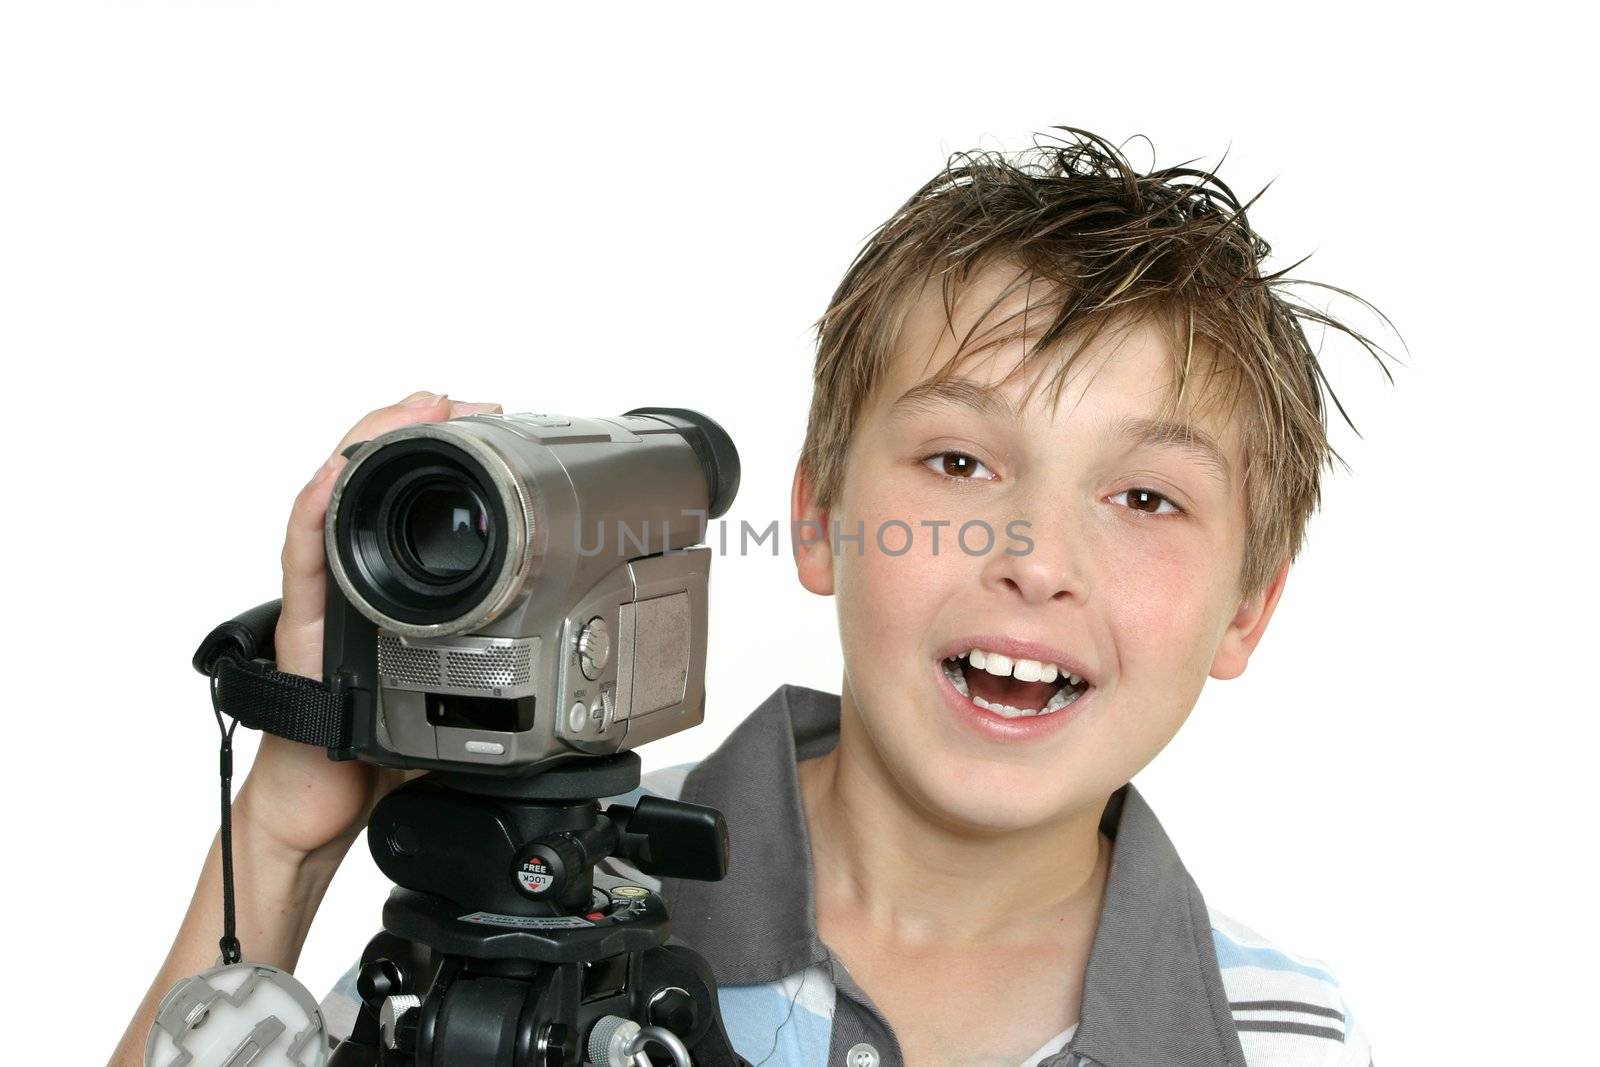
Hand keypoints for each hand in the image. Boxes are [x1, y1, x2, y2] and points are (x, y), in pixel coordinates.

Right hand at [237, 390, 502, 857]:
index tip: (489, 416)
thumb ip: (511, 650)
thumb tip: (584, 637)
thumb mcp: (471, 684)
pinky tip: (333, 478)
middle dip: (411, 430)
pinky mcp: (301, 625)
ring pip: (335, 501)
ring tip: (407, 413)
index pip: (414, 497)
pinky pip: (302, 558)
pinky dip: (316, 512)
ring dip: (367, 448)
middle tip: (456, 402)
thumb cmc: (391, 743)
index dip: (445, 450)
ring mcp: (325, 597)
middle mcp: (356, 581)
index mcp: (397, 587)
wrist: (331, 802)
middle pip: (372, 483)